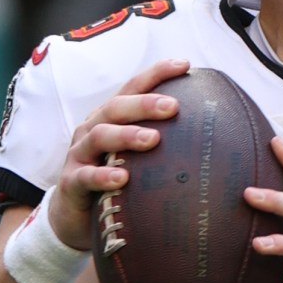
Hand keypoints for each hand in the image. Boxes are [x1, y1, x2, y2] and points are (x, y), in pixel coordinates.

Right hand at [46, 60, 191, 255]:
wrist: (74, 218)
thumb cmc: (113, 184)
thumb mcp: (136, 160)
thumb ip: (161, 145)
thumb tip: (211, 140)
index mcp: (111, 118)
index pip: (133, 88)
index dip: (156, 73)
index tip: (185, 65)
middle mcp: (93, 129)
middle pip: (116, 107)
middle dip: (145, 104)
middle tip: (173, 106)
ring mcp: (80, 154)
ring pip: (100, 136)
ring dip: (127, 135)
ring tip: (153, 140)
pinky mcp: (72, 182)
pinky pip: (86, 177)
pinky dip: (103, 176)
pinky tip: (122, 179)